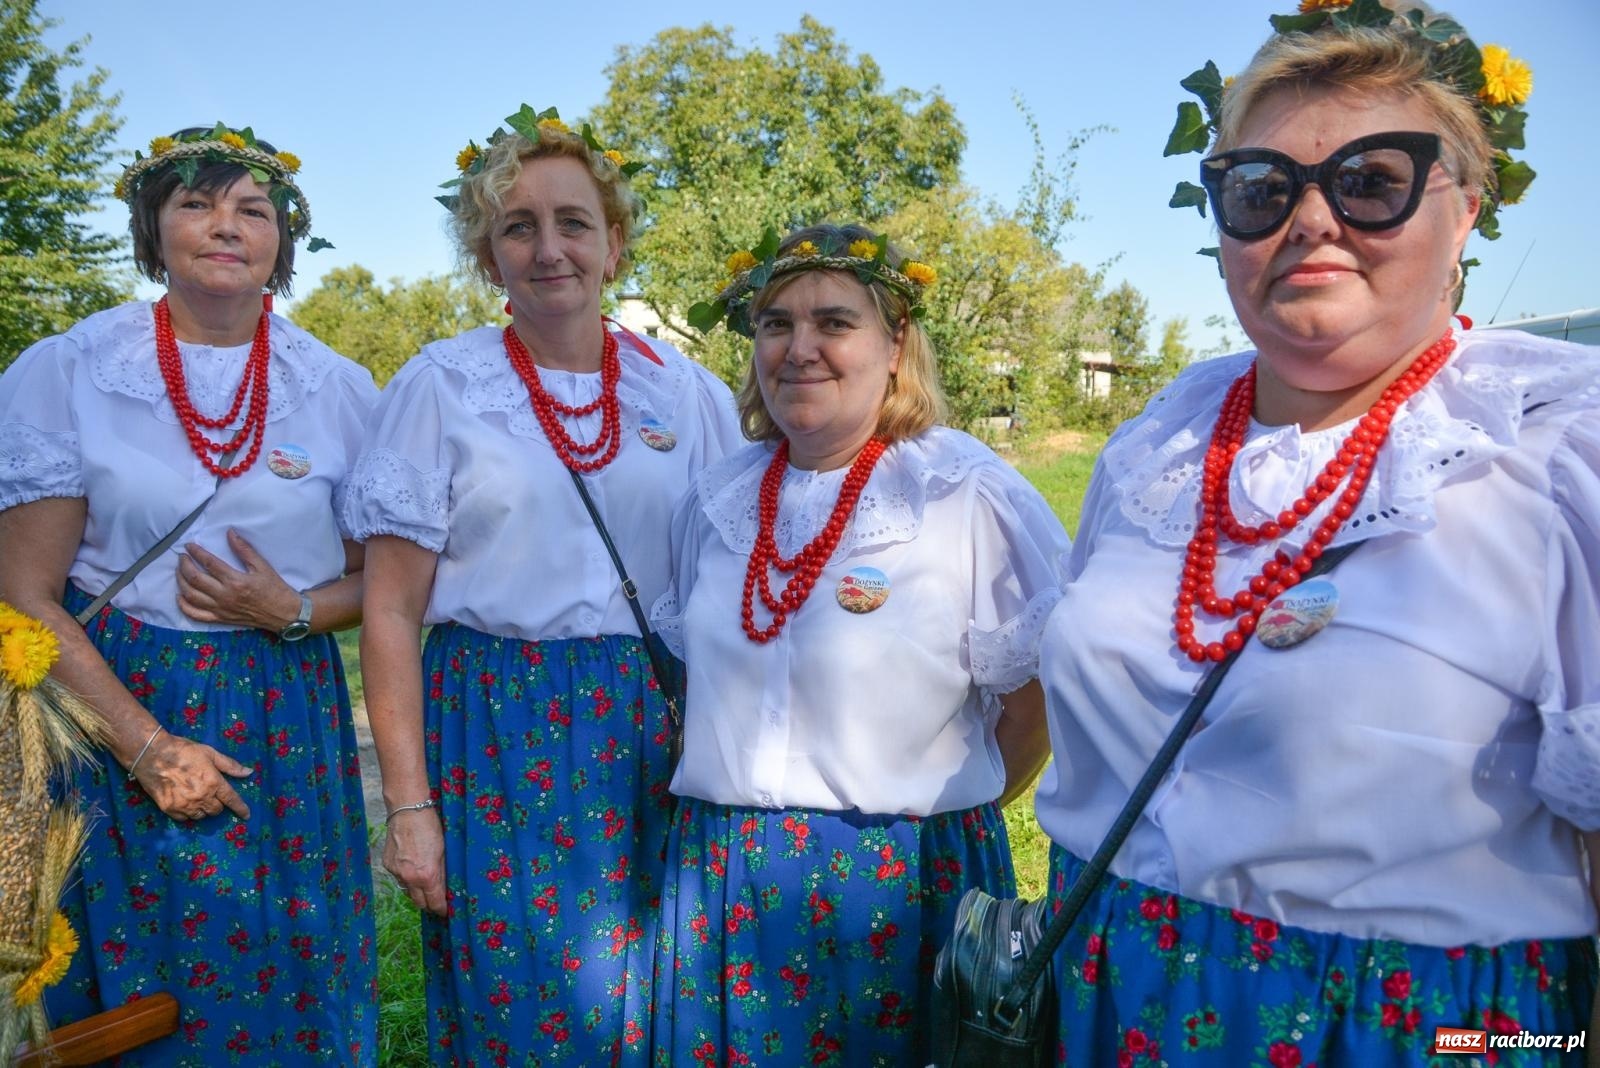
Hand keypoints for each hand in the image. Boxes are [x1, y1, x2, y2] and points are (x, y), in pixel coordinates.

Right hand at [133, 729, 252, 820]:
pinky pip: (184, 818)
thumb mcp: (210, 753)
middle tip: (210, 793)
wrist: (152, 754)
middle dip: (217, 804)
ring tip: (196, 797)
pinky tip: (184, 802)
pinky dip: (187, 813)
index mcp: (213, 782)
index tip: (246, 815)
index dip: (240, 809)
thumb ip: (230, 765)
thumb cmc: (183, 751)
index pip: (231, 800)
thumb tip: (248, 772)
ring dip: (202, 809)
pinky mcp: (169, 809)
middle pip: (216, 810)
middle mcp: (201, 797)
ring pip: (201, 816)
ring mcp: (185, 805)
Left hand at [177, 529, 300, 631]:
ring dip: (181, 582)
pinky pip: (196, 614)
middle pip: (195, 579)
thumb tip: (230, 533)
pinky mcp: (220, 618)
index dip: (196, 552)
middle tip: (182, 557)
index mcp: (235, 581)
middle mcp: (224, 596)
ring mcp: (220, 609)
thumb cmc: (275, 588)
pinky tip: (180, 596)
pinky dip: (184, 606)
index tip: (189, 545)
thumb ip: (244, 550)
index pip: (209, 563)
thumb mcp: (262, 566)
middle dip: (184, 565)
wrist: (283, 613)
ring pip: (191, 596)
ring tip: (179, 571)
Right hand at [384, 807, 447, 915]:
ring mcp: (396, 872)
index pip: (434, 902)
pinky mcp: (387, 865)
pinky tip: (412, 868)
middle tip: (437, 901)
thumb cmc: (430, 827)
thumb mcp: (443, 851)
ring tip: (425, 885)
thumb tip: (444, 889)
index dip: (441, 909)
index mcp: (427, 875)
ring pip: (407, 891)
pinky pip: (398, 879)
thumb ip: (442, 873)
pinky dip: (406, 878)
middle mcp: (409, 877)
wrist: (407, 810)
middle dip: (429, 904)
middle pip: (419, 903)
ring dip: (417, 892)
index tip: (446, 910)